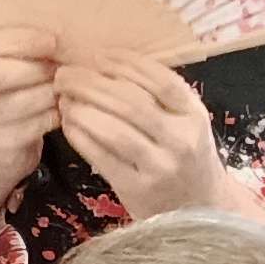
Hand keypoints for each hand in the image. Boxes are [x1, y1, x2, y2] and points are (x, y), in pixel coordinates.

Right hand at [0, 30, 61, 185]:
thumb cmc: (7, 98)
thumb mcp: (5, 69)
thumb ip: (20, 51)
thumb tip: (60, 30)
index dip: (18, 41)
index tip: (51, 40)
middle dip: (33, 68)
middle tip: (60, 67)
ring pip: (15, 103)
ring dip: (46, 93)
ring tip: (63, 89)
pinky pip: (28, 128)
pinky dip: (50, 117)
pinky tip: (60, 111)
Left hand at [54, 55, 233, 220]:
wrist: (200, 208)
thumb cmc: (186, 156)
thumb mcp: (186, 122)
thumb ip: (159, 96)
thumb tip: (107, 61)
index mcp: (194, 115)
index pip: (160, 81)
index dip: (125, 64)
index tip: (97, 55)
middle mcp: (181, 140)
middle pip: (130, 102)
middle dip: (91, 83)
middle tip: (65, 74)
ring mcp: (159, 167)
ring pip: (113, 129)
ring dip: (81, 108)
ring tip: (64, 97)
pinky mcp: (136, 189)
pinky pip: (101, 155)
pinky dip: (80, 135)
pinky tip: (69, 122)